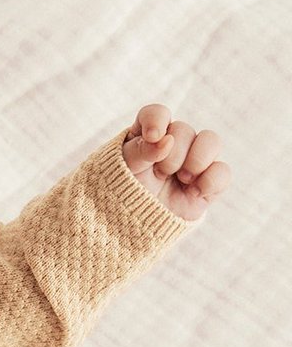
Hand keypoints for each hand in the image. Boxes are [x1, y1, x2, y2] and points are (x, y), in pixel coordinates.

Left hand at [121, 105, 230, 221]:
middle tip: (161, 173)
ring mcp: (191, 164)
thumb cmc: (122, 195)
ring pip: (212, 141)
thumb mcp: (123, 170)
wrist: (129, 232)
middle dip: (173, 153)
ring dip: (197, 159)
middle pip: (184, 129)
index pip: (156, 114)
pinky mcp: (206, 185)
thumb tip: (166, 139)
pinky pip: (223, 172)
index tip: (154, 136)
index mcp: (146, 137)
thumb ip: (141, 150)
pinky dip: (211, 180)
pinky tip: (195, 191)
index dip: (157, 120)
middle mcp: (172, 146)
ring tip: (183, 178)